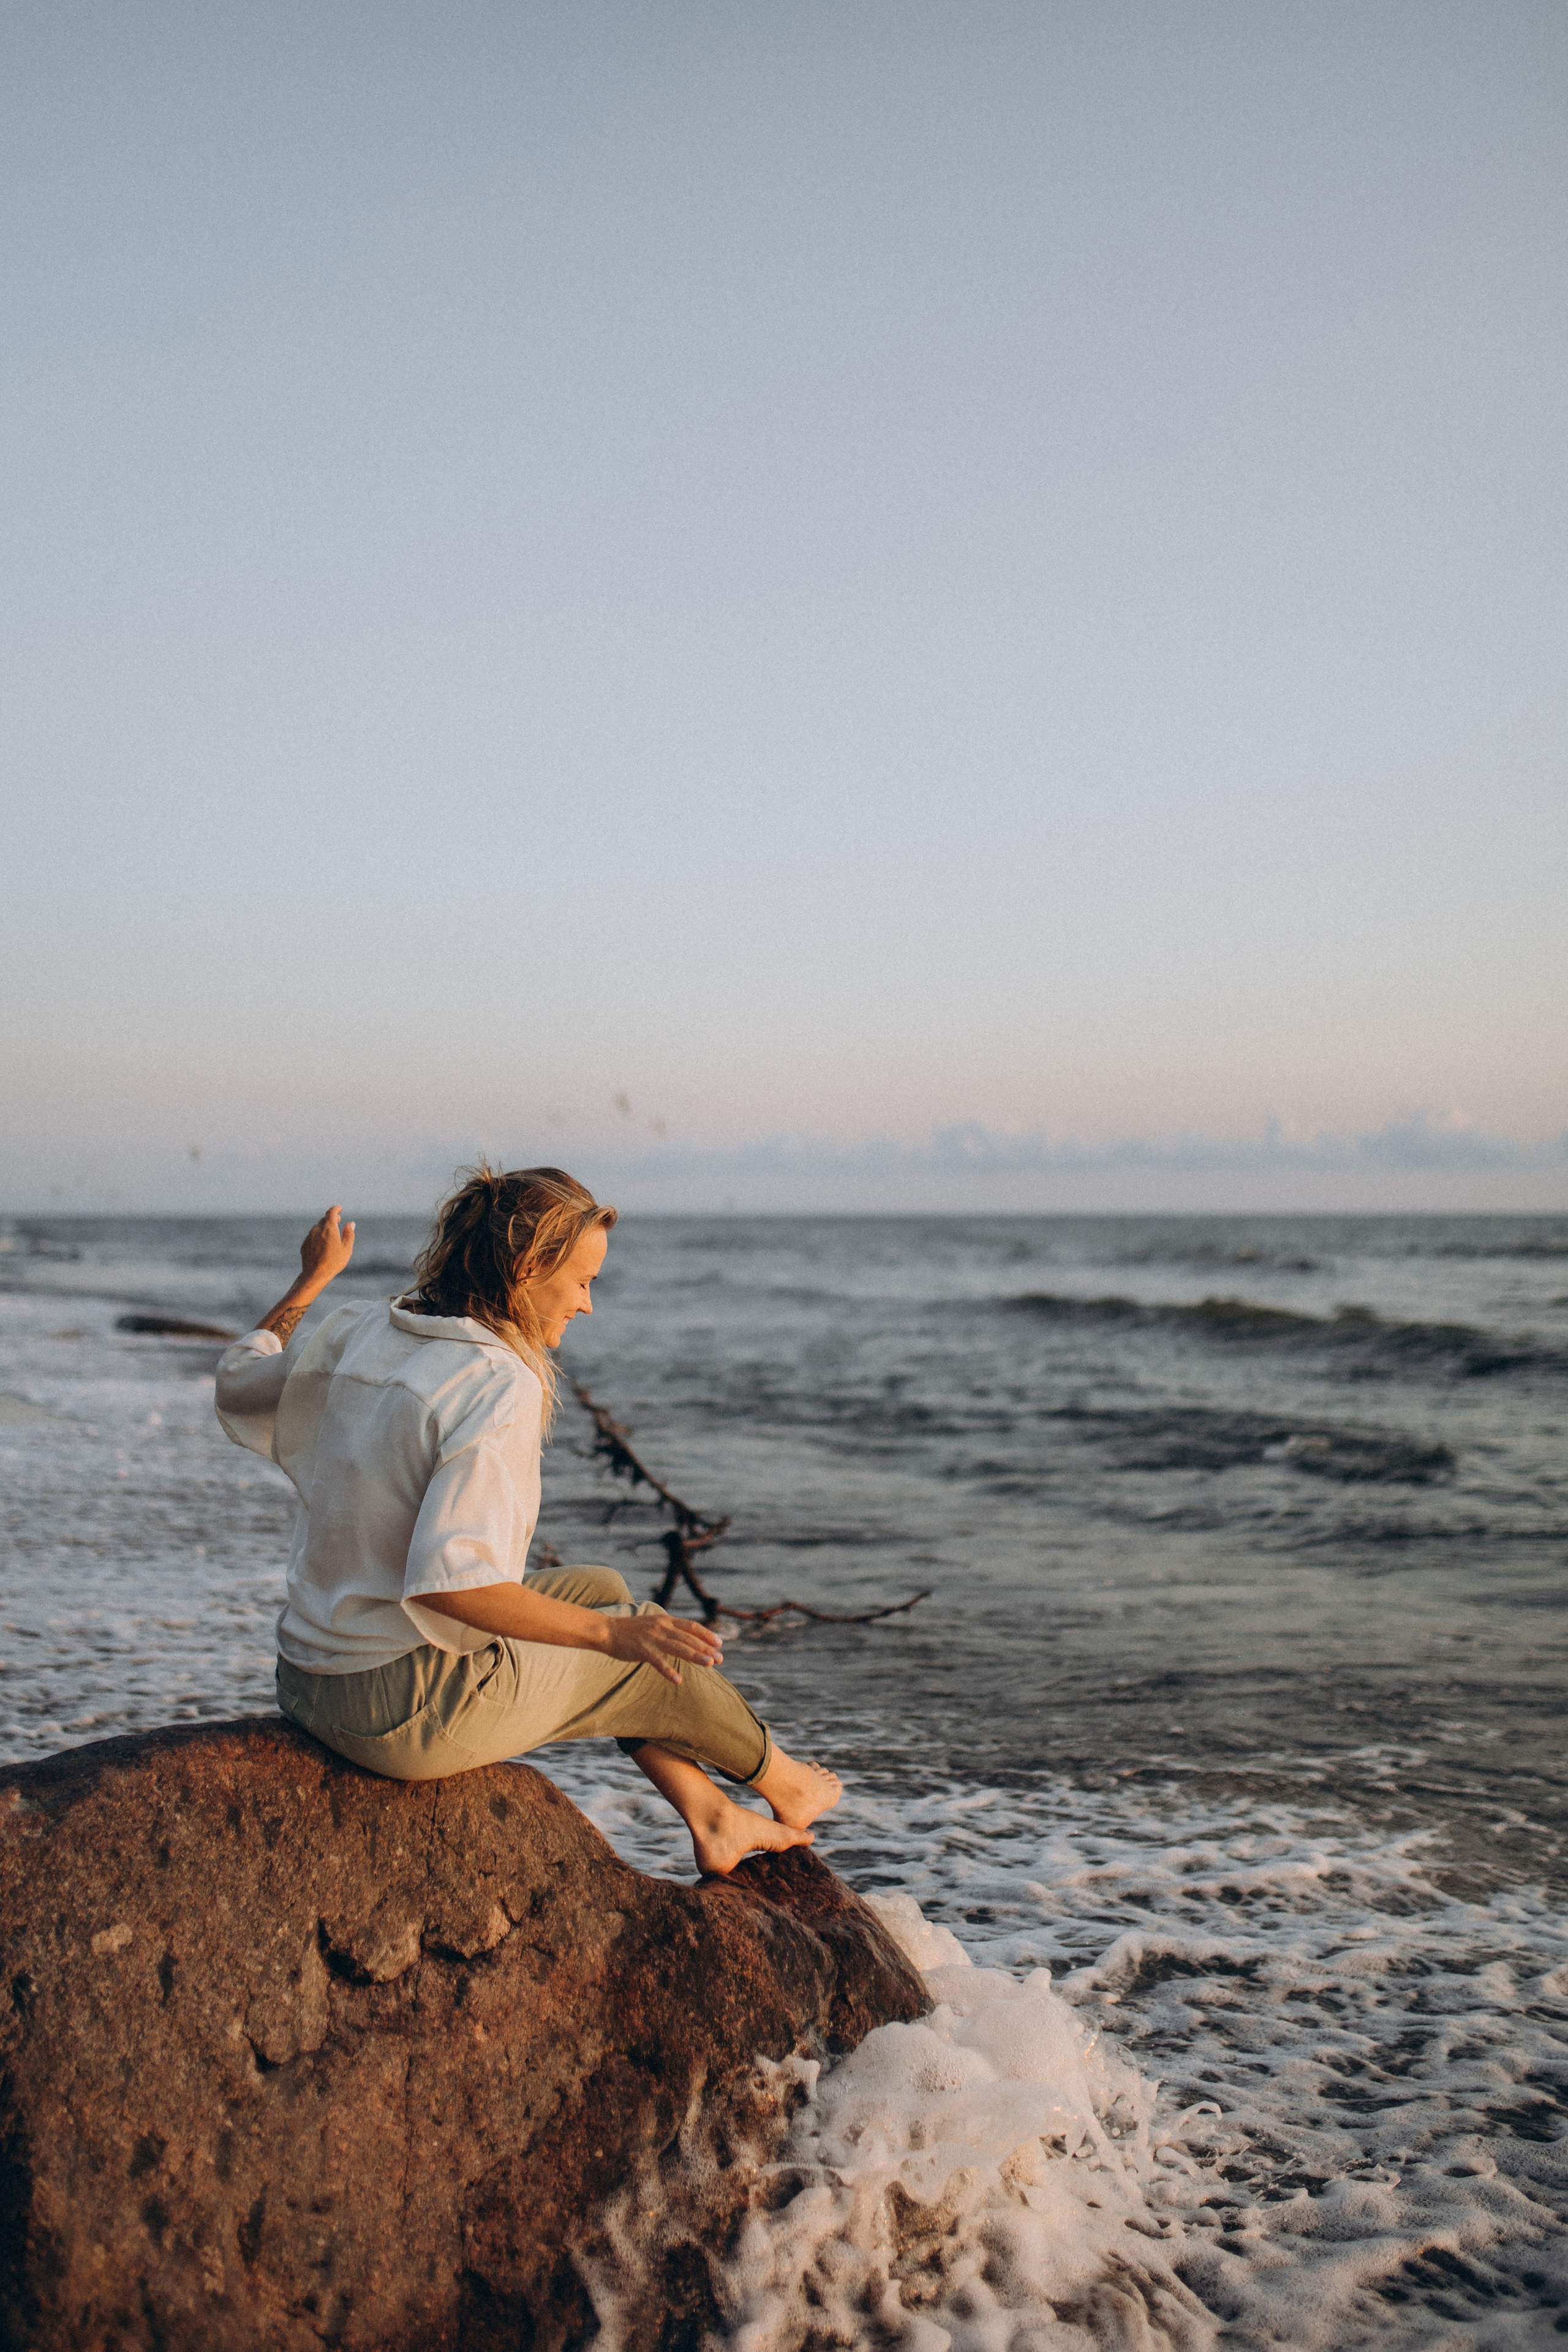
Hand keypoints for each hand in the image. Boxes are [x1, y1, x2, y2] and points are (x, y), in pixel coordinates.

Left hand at [298, 1205, 354, 1291]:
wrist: (315, 1274)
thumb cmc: (333, 1261)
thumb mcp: (346, 1248)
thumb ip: (349, 1234)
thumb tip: (350, 1223)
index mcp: (329, 1227)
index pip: (331, 1212)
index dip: (336, 1209)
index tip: (339, 1209)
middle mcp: (317, 1229)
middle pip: (324, 1219)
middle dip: (331, 1218)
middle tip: (338, 1221)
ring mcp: (309, 1237)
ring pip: (317, 1228)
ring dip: (324, 1228)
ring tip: (330, 1235)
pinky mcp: (305, 1244)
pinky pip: (312, 1236)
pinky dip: (317, 1236)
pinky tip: (322, 1245)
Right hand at [603, 1612, 724, 1686]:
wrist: (608, 1631)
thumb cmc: (632, 1631)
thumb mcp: (653, 1624)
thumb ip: (669, 1629)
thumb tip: (686, 1637)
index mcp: (666, 1620)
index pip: (691, 1626)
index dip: (706, 1634)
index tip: (719, 1643)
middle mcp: (662, 1627)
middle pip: (689, 1638)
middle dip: (706, 1648)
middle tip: (720, 1658)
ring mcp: (653, 1639)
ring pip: (679, 1648)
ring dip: (696, 1656)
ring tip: (709, 1664)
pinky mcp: (642, 1650)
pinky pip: (658, 1662)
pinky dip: (668, 1671)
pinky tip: (678, 1681)